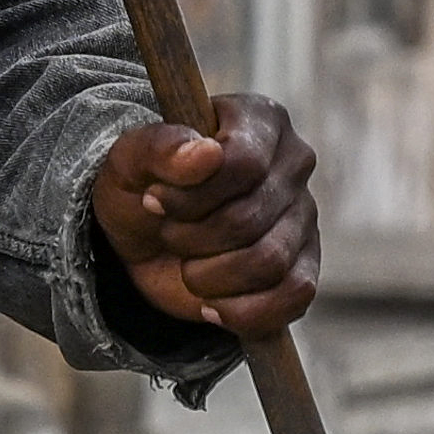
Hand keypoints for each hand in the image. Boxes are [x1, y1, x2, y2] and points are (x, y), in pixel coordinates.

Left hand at [96, 98, 318, 337]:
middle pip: (249, 219)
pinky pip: (293, 298)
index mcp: (261, 121)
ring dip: (209, 277)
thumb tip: (205, 153)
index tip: (155, 199)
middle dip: (191, 239)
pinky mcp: (305, 266)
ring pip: (269, 263)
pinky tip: (211, 303)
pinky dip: (242, 312)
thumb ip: (159, 147)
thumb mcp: (128, 160)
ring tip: (188, 265)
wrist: (146, 239)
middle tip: (169, 233)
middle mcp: (294, 164)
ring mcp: (305, 217)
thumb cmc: (143, 186)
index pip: (244, 163)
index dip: (194, 195)